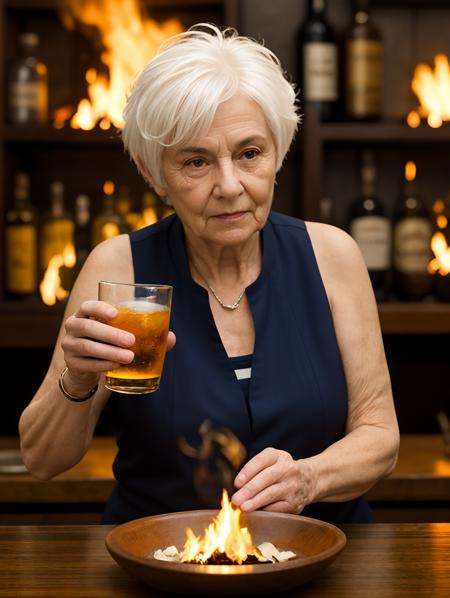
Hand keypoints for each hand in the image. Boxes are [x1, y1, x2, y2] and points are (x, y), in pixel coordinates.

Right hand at [61, 300, 175, 383]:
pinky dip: (102, 365)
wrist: (87, 367)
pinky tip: (115, 366)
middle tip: (131, 341)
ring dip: (109, 351)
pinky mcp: (71, 363)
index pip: (87, 306)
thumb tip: (171, 337)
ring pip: (87, 346)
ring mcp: (69, 345)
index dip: (99, 308)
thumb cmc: (109, 343)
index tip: (115, 314)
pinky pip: (86, 364)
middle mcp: (73, 326)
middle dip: (110, 334)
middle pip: (87, 327)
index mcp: (85, 314)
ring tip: (128, 357)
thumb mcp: (121, 335)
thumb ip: (145, 334)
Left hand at [231, 447, 313, 513]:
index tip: (237, 483)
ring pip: (272, 494)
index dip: (248, 471)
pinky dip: (265, 511)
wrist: (309, 480)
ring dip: (256, 502)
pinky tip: (256, 513)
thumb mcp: (272, 462)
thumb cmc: (282, 471)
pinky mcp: (295, 502)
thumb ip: (255, 469)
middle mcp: (287, 469)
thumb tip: (238, 488)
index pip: (262, 460)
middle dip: (249, 489)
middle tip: (236, 499)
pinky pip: (278, 507)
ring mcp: (292, 486)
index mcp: (278, 456)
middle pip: (266, 478)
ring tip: (243, 507)